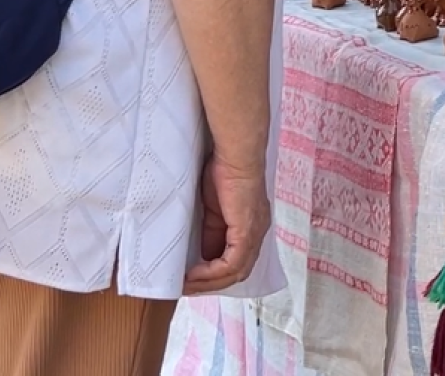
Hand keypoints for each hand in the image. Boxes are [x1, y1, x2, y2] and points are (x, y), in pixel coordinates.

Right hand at [184, 152, 270, 294]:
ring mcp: (254, 234)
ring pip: (235, 272)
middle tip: (188, 288)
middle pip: (238, 272)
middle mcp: (257, 234)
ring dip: (209, 282)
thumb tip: (203, 254)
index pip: (238, 261)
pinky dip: (212, 273)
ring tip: (187, 285)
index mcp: (251, 227)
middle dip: (211, 283)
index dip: (216, 273)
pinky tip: (194, 275)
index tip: (194, 278)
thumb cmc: (223, 173)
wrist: (235, 158)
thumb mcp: (214, 210)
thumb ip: (212, 232)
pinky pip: (231, 264)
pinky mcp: (246, 233)